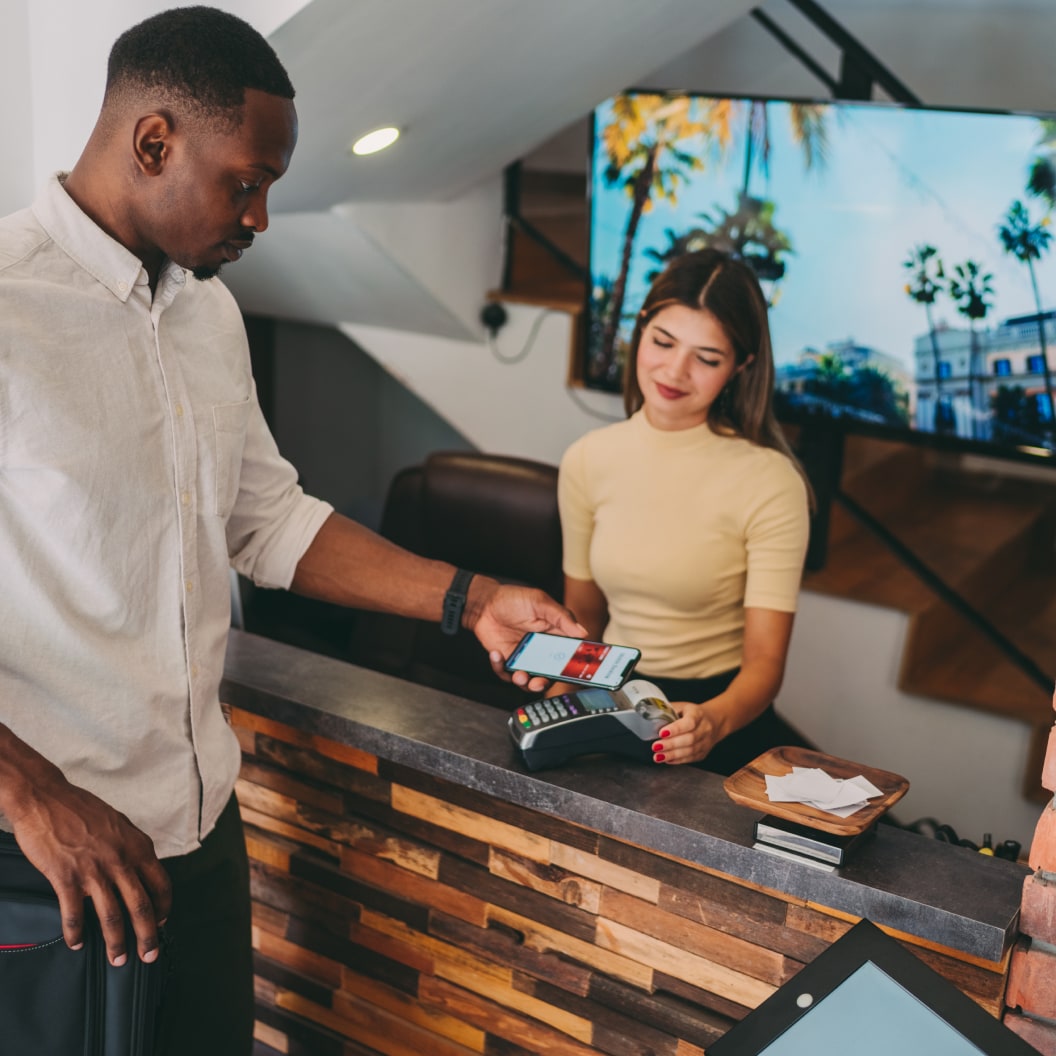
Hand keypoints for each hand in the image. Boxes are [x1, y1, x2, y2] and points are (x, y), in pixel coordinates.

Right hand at [7, 766, 170, 965]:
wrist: (46, 798)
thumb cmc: (82, 810)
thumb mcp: (119, 825)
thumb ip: (131, 849)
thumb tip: (140, 871)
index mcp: (137, 846)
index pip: (161, 883)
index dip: (163, 907)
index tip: (162, 922)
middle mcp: (120, 859)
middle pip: (141, 905)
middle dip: (148, 935)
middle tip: (150, 956)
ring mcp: (94, 870)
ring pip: (112, 915)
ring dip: (117, 942)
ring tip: (118, 959)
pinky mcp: (66, 877)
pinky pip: (74, 913)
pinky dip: (76, 933)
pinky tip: (76, 944)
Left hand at [467, 581, 585, 692]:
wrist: (484, 604)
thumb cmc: (513, 599)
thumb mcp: (540, 602)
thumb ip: (561, 617)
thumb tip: (583, 632)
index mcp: (556, 635)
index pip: (570, 654)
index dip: (573, 666)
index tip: (570, 673)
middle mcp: (542, 649)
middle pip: (550, 674)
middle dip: (545, 682)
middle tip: (538, 682)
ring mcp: (525, 657)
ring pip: (529, 680)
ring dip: (524, 682)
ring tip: (518, 674)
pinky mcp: (508, 661)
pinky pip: (507, 674)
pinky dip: (501, 668)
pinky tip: (496, 654)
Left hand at [650, 701, 724, 764]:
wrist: (714, 721)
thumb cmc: (693, 713)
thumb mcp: (682, 707)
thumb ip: (668, 711)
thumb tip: (649, 715)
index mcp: (698, 714)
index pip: (689, 722)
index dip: (676, 729)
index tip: (662, 732)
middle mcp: (705, 728)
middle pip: (689, 739)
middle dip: (671, 744)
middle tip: (656, 746)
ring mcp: (706, 742)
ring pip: (690, 751)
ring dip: (672, 755)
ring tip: (658, 756)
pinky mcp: (703, 753)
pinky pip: (690, 758)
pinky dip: (677, 760)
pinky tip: (667, 759)